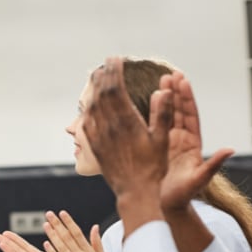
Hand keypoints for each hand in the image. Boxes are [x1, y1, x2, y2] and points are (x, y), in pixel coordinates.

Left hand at [42, 211, 124, 251]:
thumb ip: (97, 242)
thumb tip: (95, 226)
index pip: (77, 233)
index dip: (69, 222)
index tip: (62, 213)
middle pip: (67, 237)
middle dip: (58, 224)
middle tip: (49, 214)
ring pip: (61, 247)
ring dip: (53, 235)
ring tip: (45, 224)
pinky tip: (46, 244)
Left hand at [83, 57, 172, 200]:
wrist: (134, 192)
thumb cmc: (152, 167)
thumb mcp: (162, 140)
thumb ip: (162, 114)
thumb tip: (164, 90)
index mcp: (126, 122)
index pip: (114, 89)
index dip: (114, 72)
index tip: (116, 59)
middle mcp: (108, 127)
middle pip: (100, 94)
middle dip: (103, 75)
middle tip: (107, 62)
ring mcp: (99, 136)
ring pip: (91, 106)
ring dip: (94, 89)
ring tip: (98, 76)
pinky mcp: (94, 146)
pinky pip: (87, 121)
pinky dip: (88, 107)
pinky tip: (90, 103)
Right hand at [159, 72, 234, 211]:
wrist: (165, 206)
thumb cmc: (182, 196)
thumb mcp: (199, 180)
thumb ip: (213, 165)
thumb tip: (230, 150)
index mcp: (192, 144)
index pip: (191, 116)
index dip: (187, 98)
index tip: (183, 82)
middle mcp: (181, 139)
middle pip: (180, 110)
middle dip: (176, 92)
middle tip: (171, 74)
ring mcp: (168, 141)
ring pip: (168, 114)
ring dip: (166, 96)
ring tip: (162, 79)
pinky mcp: (156, 144)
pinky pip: (155, 124)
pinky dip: (153, 110)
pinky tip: (147, 97)